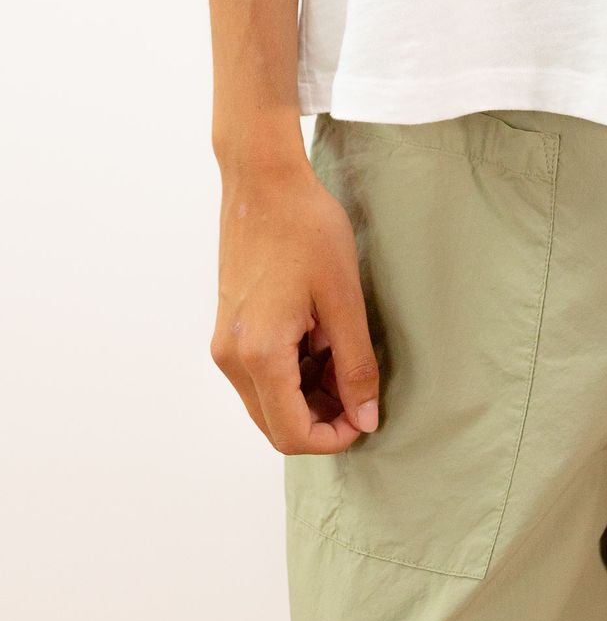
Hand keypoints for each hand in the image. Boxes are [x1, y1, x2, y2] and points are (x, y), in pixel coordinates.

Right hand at [210, 154, 379, 454]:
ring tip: (345, 357)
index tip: (366, 416)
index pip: (291, 433)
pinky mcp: (229, 329)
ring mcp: (225, 344)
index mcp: (259, 354)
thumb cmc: (306, 229)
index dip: (333, 437)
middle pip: (275, 424)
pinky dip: (292, 373)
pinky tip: (322, 341)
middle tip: (360, 388)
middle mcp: (232, 358)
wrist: (263, 182)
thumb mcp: (343, 299)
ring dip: (308, 396)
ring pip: (267, 401)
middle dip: (322, 419)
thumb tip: (365, 418)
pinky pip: (260, 374)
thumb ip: (355, 365)